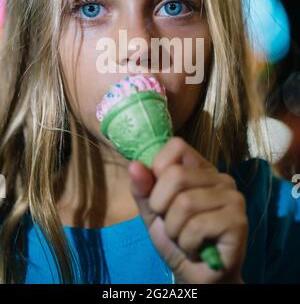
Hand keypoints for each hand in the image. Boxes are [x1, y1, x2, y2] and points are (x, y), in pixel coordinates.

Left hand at [128, 137, 247, 283]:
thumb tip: (134, 165)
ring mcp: (233, 197)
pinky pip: (197, 226)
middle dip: (161, 207)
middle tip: (172, 224)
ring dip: (173, 229)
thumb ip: (143, 188)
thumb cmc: (177, 238)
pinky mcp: (238, 220)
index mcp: (200, 168)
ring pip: (185, 203)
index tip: (159, 196)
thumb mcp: (153, 211)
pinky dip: (187, 243)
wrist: (198, 277)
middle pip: (176, 174)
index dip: (157, 170)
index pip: (176, 146)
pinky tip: (197, 247)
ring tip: (184, 238)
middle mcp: (220, 177)